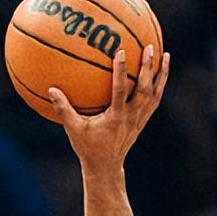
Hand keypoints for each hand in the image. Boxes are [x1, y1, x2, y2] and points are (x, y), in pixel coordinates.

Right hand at [49, 45, 168, 171]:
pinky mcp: (142, 122)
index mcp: (116, 118)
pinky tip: (159, 72)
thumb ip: (63, 109)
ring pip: (155, 95)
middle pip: (145, 90)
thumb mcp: (74, 130)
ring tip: (165, 55)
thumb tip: (51, 90)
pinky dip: (159, 85)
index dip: (121, 71)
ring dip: (161, 75)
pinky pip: (154, 101)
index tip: (121, 51)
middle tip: (149, 47)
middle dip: (147, 68)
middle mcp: (131, 118)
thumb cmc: (88, 148)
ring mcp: (139, 120)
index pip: (120, 91)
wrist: (106, 169)